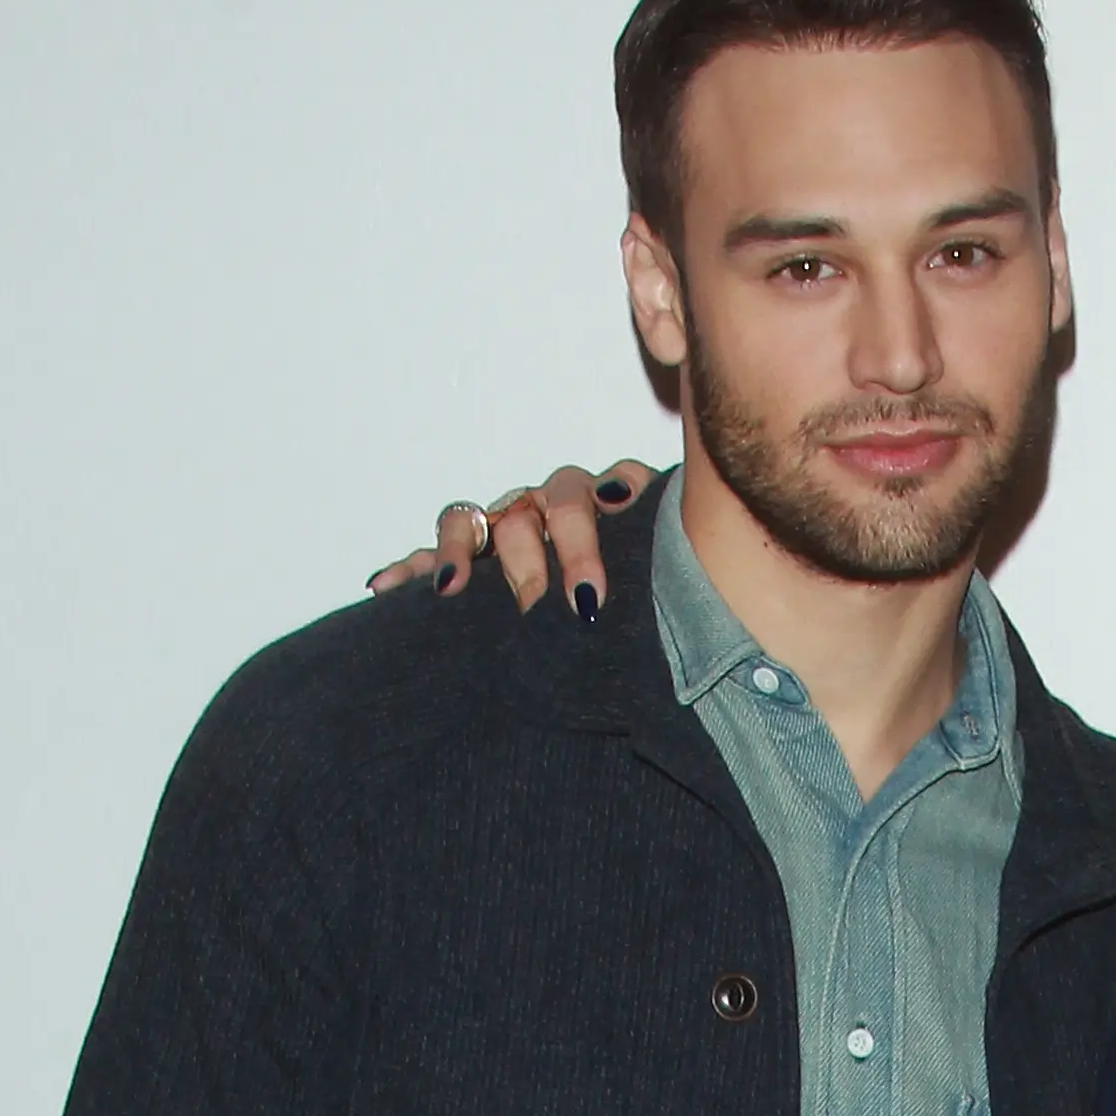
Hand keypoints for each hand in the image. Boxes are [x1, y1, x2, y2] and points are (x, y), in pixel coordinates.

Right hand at [365, 461, 658, 615]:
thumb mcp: (673, 587)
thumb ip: (685, 583)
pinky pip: (434, 552)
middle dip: (539, 556)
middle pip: (540, 506)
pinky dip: (411, 567)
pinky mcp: (470, 555)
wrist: (625, 616)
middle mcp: (555, 506)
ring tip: (456, 587)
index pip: (600, 495)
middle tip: (541, 606)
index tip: (592, 590)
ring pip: (480, 517)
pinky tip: (386, 586)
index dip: (594, 533)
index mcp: (609, 505)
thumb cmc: (653, 600)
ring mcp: (508, 524)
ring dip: (468, 550)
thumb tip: (729, 619)